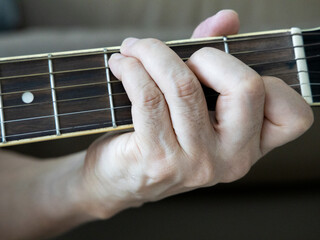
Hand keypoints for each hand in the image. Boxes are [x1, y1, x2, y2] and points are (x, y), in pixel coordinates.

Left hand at [77, 10, 312, 218]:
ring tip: (135, 50)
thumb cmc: (159, 137)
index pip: (292, 114)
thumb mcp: (196, 103)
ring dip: (153, 54)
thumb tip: (227, 19)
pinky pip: (149, 97)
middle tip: (175, 58)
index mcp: (248, 145)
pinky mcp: (158, 159)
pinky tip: (122, 65)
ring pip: (185, 86)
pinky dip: (133, 70)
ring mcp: (195, 162)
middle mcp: (229, 158)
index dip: (264, 78)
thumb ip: (216, 59)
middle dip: (204, 55)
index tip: (222, 70)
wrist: (120, 179)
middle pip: (245, 87)